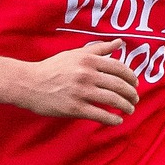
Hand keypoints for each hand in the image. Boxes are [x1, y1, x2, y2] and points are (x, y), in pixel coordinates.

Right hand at [12, 40, 138, 123]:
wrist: (29, 84)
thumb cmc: (52, 68)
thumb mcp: (75, 54)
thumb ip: (99, 49)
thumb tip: (120, 43)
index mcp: (88, 60)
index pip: (119, 68)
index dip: (131, 77)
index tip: (135, 84)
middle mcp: (86, 74)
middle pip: (119, 85)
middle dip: (131, 94)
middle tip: (135, 99)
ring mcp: (81, 92)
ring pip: (113, 100)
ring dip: (126, 106)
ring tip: (130, 110)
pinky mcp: (75, 108)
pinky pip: (100, 115)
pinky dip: (112, 119)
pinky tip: (118, 121)